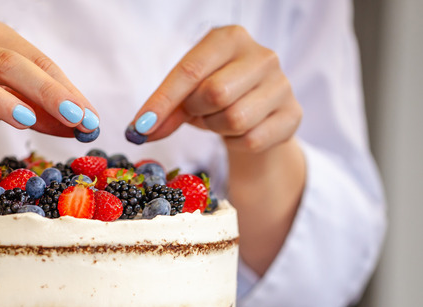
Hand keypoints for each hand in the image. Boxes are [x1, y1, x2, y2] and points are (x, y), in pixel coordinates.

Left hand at [128, 25, 301, 151]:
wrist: (258, 114)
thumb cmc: (216, 96)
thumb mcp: (187, 94)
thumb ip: (165, 109)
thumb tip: (139, 132)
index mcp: (230, 39)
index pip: (189, 71)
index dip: (162, 102)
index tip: (139, 127)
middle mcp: (262, 55)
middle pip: (215, 94)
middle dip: (197, 111)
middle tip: (197, 112)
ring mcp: (282, 84)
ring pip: (235, 119)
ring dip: (216, 127)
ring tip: (218, 119)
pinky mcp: (293, 115)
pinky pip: (252, 139)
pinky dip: (236, 142)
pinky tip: (239, 131)